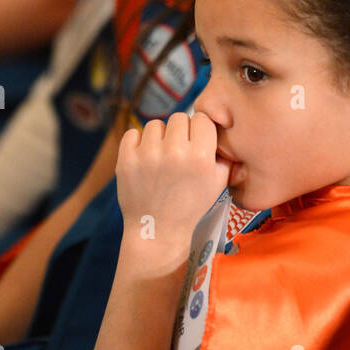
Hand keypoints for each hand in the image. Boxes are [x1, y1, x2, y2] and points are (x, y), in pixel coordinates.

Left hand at [115, 112, 228, 274]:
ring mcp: (148, 155)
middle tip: (178, 151)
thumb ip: (223, 155)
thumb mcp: (218, 183)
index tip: (196, 141)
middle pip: (179, 118)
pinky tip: (144, 158)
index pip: (201, 118)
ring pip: (155, 124)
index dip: (199, 129)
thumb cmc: (190, 207)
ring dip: (159, 138)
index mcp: (201, 156)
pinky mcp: (126, 159)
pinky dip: (137, 143)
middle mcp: (175, 152)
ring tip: (160, 157)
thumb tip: (220, 128)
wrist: (158, 231)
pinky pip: (132, 133)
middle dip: (180, 132)